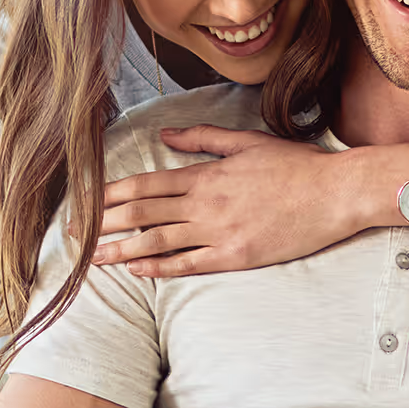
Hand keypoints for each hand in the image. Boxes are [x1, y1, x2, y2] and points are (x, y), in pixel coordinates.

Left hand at [95, 126, 369, 277]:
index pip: (144, 185)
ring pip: (158, 241)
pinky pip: (189, 264)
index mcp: (206, 174)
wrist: (335, 193)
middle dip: (103, 224)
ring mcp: (219, 232)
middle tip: (72, 236)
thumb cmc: (295, 166)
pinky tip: (136, 269)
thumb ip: (202, 140)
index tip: (84, 203)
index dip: (109, 195)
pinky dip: (159, 267)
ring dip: (121, 249)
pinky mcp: (236, 256)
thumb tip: (163, 138)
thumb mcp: (246, 143)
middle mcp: (205, 203)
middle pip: (142, 213)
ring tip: (92, 259)